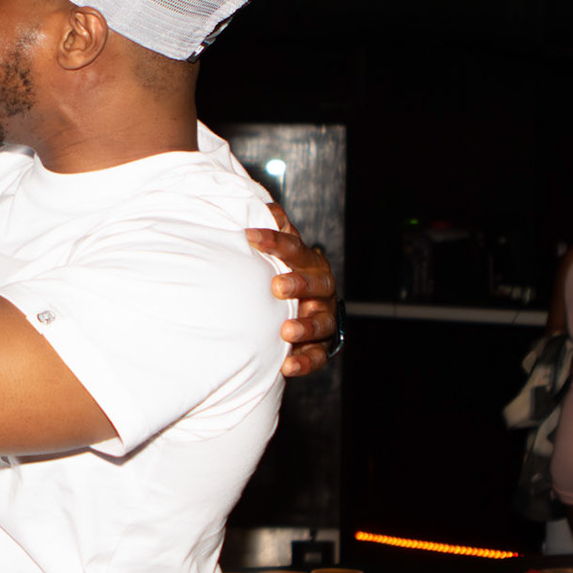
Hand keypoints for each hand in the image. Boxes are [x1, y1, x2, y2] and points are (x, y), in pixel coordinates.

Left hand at [247, 202, 338, 378]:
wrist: (301, 310)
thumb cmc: (285, 275)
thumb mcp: (280, 253)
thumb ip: (275, 232)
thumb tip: (264, 206)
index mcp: (309, 263)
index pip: (294, 248)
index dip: (273, 241)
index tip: (249, 237)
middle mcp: (321, 289)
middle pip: (317, 283)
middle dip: (299, 284)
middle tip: (277, 286)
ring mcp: (323, 317)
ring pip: (322, 321)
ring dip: (306, 326)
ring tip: (287, 332)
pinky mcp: (320, 346)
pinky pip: (318, 355)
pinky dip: (305, 362)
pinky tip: (288, 366)